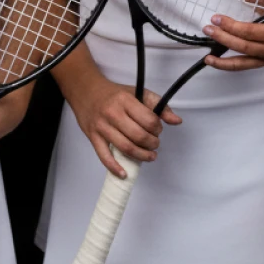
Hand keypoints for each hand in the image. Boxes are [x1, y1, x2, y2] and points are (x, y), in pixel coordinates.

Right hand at [66, 74, 181, 177]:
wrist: (86, 90)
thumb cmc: (114, 93)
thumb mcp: (137, 92)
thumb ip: (158, 105)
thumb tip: (177, 121)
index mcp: (125, 100)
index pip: (149, 120)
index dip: (158, 129)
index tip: (157, 130)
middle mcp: (113, 113)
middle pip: (138, 136)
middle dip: (152, 144)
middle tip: (154, 144)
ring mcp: (101, 126)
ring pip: (125, 147)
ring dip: (141, 156)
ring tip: (149, 156)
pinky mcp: (92, 137)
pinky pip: (104, 156)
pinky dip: (114, 167)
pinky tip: (124, 173)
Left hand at [203, 0, 263, 70]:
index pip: (248, 31)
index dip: (230, 26)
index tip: (215, 19)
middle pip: (243, 47)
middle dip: (223, 38)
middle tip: (207, 29)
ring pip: (241, 63)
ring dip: (222, 60)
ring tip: (207, 57)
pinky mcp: (261, 63)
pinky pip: (242, 66)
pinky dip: (228, 65)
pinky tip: (216, 61)